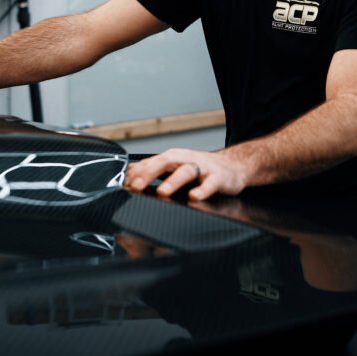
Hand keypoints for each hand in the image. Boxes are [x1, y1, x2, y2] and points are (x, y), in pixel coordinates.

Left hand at [124, 147, 246, 201]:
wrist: (233, 166)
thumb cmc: (201, 168)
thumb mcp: (175, 166)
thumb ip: (153, 168)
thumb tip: (128, 172)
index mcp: (174, 158)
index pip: (151, 162)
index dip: (137, 172)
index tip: (123, 184)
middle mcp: (186, 160)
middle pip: (166, 162)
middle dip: (150, 173)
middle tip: (136, 186)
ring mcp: (203, 168)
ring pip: (186, 171)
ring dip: (173, 181)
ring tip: (162, 192)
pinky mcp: (218, 178)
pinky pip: (210, 184)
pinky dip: (202, 190)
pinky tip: (194, 197)